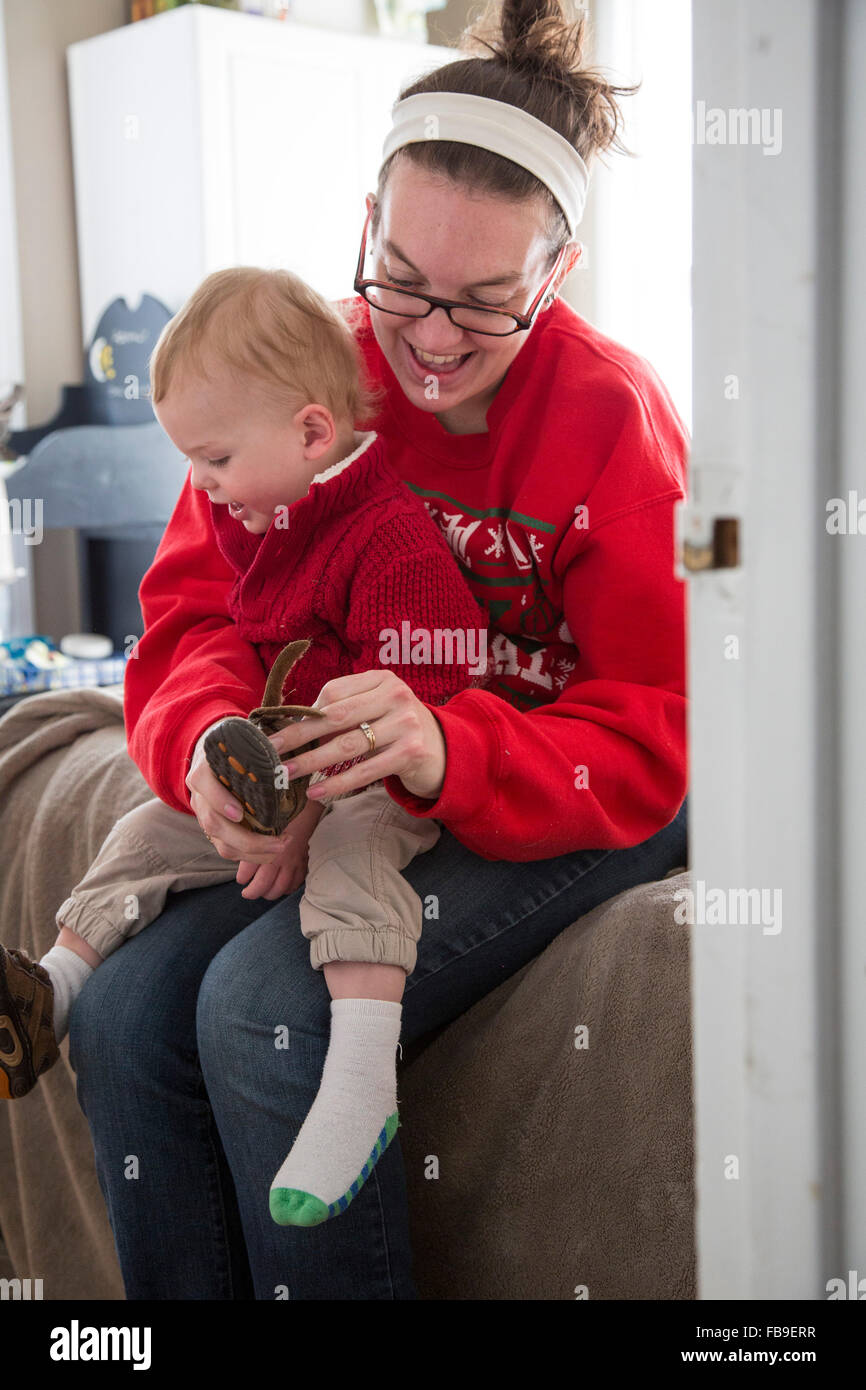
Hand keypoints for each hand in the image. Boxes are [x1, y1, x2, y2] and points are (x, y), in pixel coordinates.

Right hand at [185, 719, 292, 864]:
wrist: (212, 757)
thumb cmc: (233, 748)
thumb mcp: (241, 740)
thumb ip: (259, 745)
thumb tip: (281, 745)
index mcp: (203, 770)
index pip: (203, 783)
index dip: (219, 800)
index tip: (239, 812)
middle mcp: (200, 796)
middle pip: (213, 824)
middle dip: (247, 839)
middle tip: (280, 841)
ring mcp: (205, 816)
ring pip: (221, 843)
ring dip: (253, 852)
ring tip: (282, 847)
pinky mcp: (214, 831)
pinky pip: (229, 850)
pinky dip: (252, 855)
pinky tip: (274, 851)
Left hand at [235, 799, 324, 899]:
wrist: (308, 803)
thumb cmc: (283, 809)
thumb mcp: (260, 820)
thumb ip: (250, 838)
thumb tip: (239, 851)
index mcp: (267, 848)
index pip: (250, 873)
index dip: (243, 878)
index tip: (240, 880)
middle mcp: (281, 858)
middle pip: (265, 885)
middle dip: (254, 892)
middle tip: (247, 892)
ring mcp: (295, 861)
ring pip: (281, 887)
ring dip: (271, 892)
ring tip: (264, 892)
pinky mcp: (305, 859)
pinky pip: (297, 881)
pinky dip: (289, 887)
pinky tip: (283, 886)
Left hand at [267, 670, 447, 803]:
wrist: (444, 750)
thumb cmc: (397, 729)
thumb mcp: (376, 708)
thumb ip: (345, 710)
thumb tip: (292, 726)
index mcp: (382, 679)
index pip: (334, 692)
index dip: (304, 713)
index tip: (279, 730)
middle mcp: (396, 695)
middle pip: (337, 716)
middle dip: (299, 735)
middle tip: (270, 751)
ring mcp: (406, 723)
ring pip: (348, 745)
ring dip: (313, 761)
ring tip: (287, 773)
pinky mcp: (411, 752)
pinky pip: (366, 770)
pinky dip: (338, 783)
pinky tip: (316, 792)